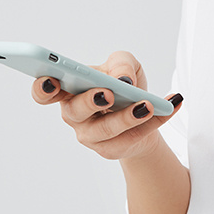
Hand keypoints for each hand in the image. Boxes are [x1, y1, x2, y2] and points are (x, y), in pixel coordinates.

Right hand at [31, 50, 182, 160]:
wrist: (143, 112)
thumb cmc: (123, 84)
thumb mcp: (124, 64)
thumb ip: (121, 63)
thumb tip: (123, 79)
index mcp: (69, 90)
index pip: (45, 92)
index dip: (43, 87)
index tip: (52, 79)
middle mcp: (74, 115)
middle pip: (74, 112)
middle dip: (90, 101)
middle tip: (108, 93)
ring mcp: (91, 136)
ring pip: (105, 130)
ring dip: (127, 117)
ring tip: (147, 105)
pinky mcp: (112, 150)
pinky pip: (132, 137)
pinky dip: (155, 121)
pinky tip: (170, 105)